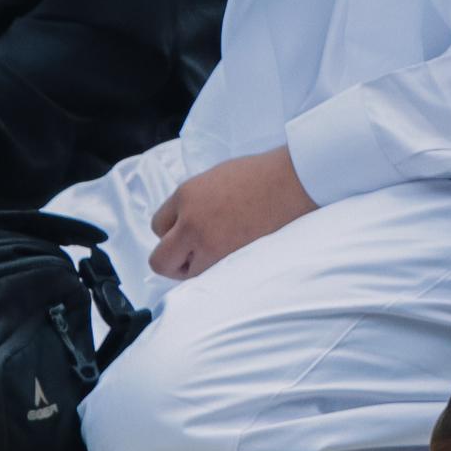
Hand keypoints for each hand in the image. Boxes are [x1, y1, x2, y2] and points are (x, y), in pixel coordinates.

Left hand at [146, 146, 315, 280]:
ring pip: (187, 274)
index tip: (188, 229)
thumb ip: (191, 202)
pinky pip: (211, 275)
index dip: (172, 230)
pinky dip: (217, 270)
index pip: (158, 226)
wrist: (292, 181)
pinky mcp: (233, 258)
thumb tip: (183, 224)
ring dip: (197, 267)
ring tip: (218, 253)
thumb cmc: (258, 175)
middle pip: (160, 261)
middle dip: (171, 260)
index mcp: (185, 196)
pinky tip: (231, 255)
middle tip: (188, 255)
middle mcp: (191, 223)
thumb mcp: (212, 178)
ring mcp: (211, 244)